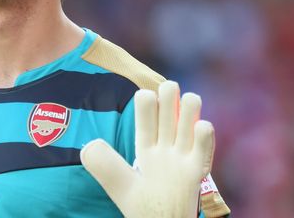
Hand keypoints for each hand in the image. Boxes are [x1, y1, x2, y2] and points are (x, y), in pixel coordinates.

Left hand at [80, 80, 214, 217]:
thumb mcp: (118, 183)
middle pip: (169, 109)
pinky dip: (204, 133)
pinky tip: (201, 126)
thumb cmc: (141, 207)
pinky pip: (205, 146)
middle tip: (168, 88)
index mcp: (145, 146)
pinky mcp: (197, 170)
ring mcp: (183, 156)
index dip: (146, 101)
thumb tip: (88, 145)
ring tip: (187, 100)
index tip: (145, 96)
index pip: (145, 115)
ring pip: (190, 120)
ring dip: (189, 105)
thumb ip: (102, 164)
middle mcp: (165, 146)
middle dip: (169, 92)